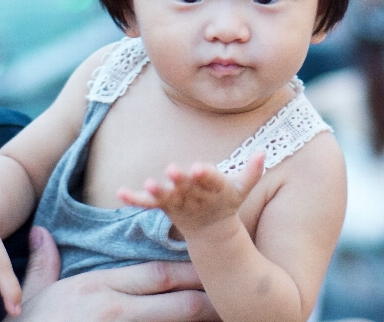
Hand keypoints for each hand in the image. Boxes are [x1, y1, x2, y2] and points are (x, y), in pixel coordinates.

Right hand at [11, 226, 216, 321]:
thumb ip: (43, 263)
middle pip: (178, 303)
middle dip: (209, 300)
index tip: (214, 270)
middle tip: (233, 299)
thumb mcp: (33, 294)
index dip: (192, 272)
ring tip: (226, 318)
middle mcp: (115, 310)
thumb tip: (40, 233)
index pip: (159, 274)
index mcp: (100, 287)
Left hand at [117, 151, 264, 235]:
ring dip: (157, 191)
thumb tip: (263, 152)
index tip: (200, 168)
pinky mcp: (164, 207)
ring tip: (149, 184)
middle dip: (180, 180)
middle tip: (172, 170)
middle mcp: (196, 198)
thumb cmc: (226, 202)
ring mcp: (179, 204)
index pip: (212, 181)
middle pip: (187, 188)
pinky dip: (134, 199)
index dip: (206, 176)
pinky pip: (147, 204)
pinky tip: (120, 192)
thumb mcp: (242, 189)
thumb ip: (253, 171)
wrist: (212, 233)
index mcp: (215, 190)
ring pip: (167, 198)